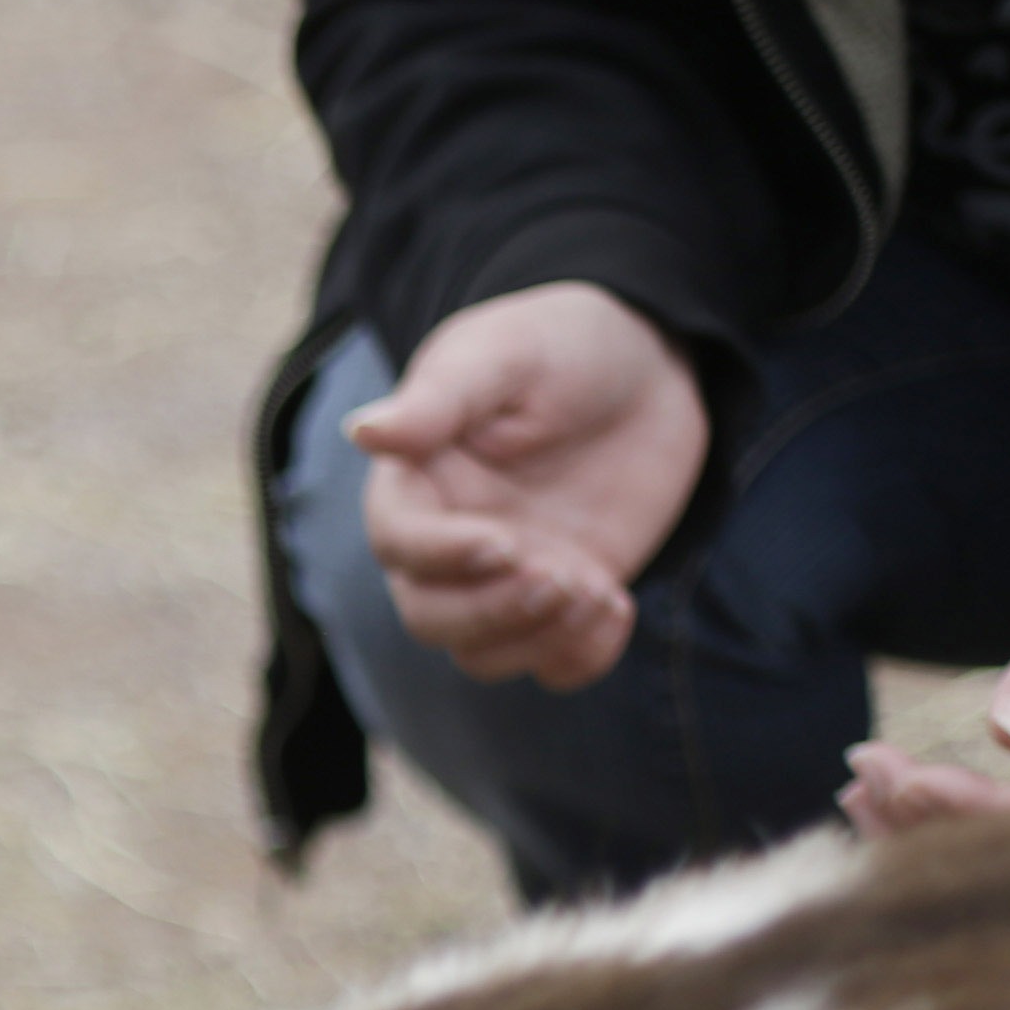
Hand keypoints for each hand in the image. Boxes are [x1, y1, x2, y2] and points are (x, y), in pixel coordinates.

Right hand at [350, 283, 707, 690]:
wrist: (647, 366)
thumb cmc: (561, 345)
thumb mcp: (503, 354)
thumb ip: (439, 397)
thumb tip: (363, 430)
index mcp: (416, 485)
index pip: (399, 545)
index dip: (442, 557)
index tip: (504, 542)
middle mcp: (448, 545)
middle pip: (432, 618)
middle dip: (494, 611)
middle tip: (563, 575)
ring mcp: (504, 581)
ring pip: (484, 655)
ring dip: (539, 637)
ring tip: (599, 590)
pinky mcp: (560, 601)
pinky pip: (554, 665)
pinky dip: (584, 656)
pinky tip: (619, 605)